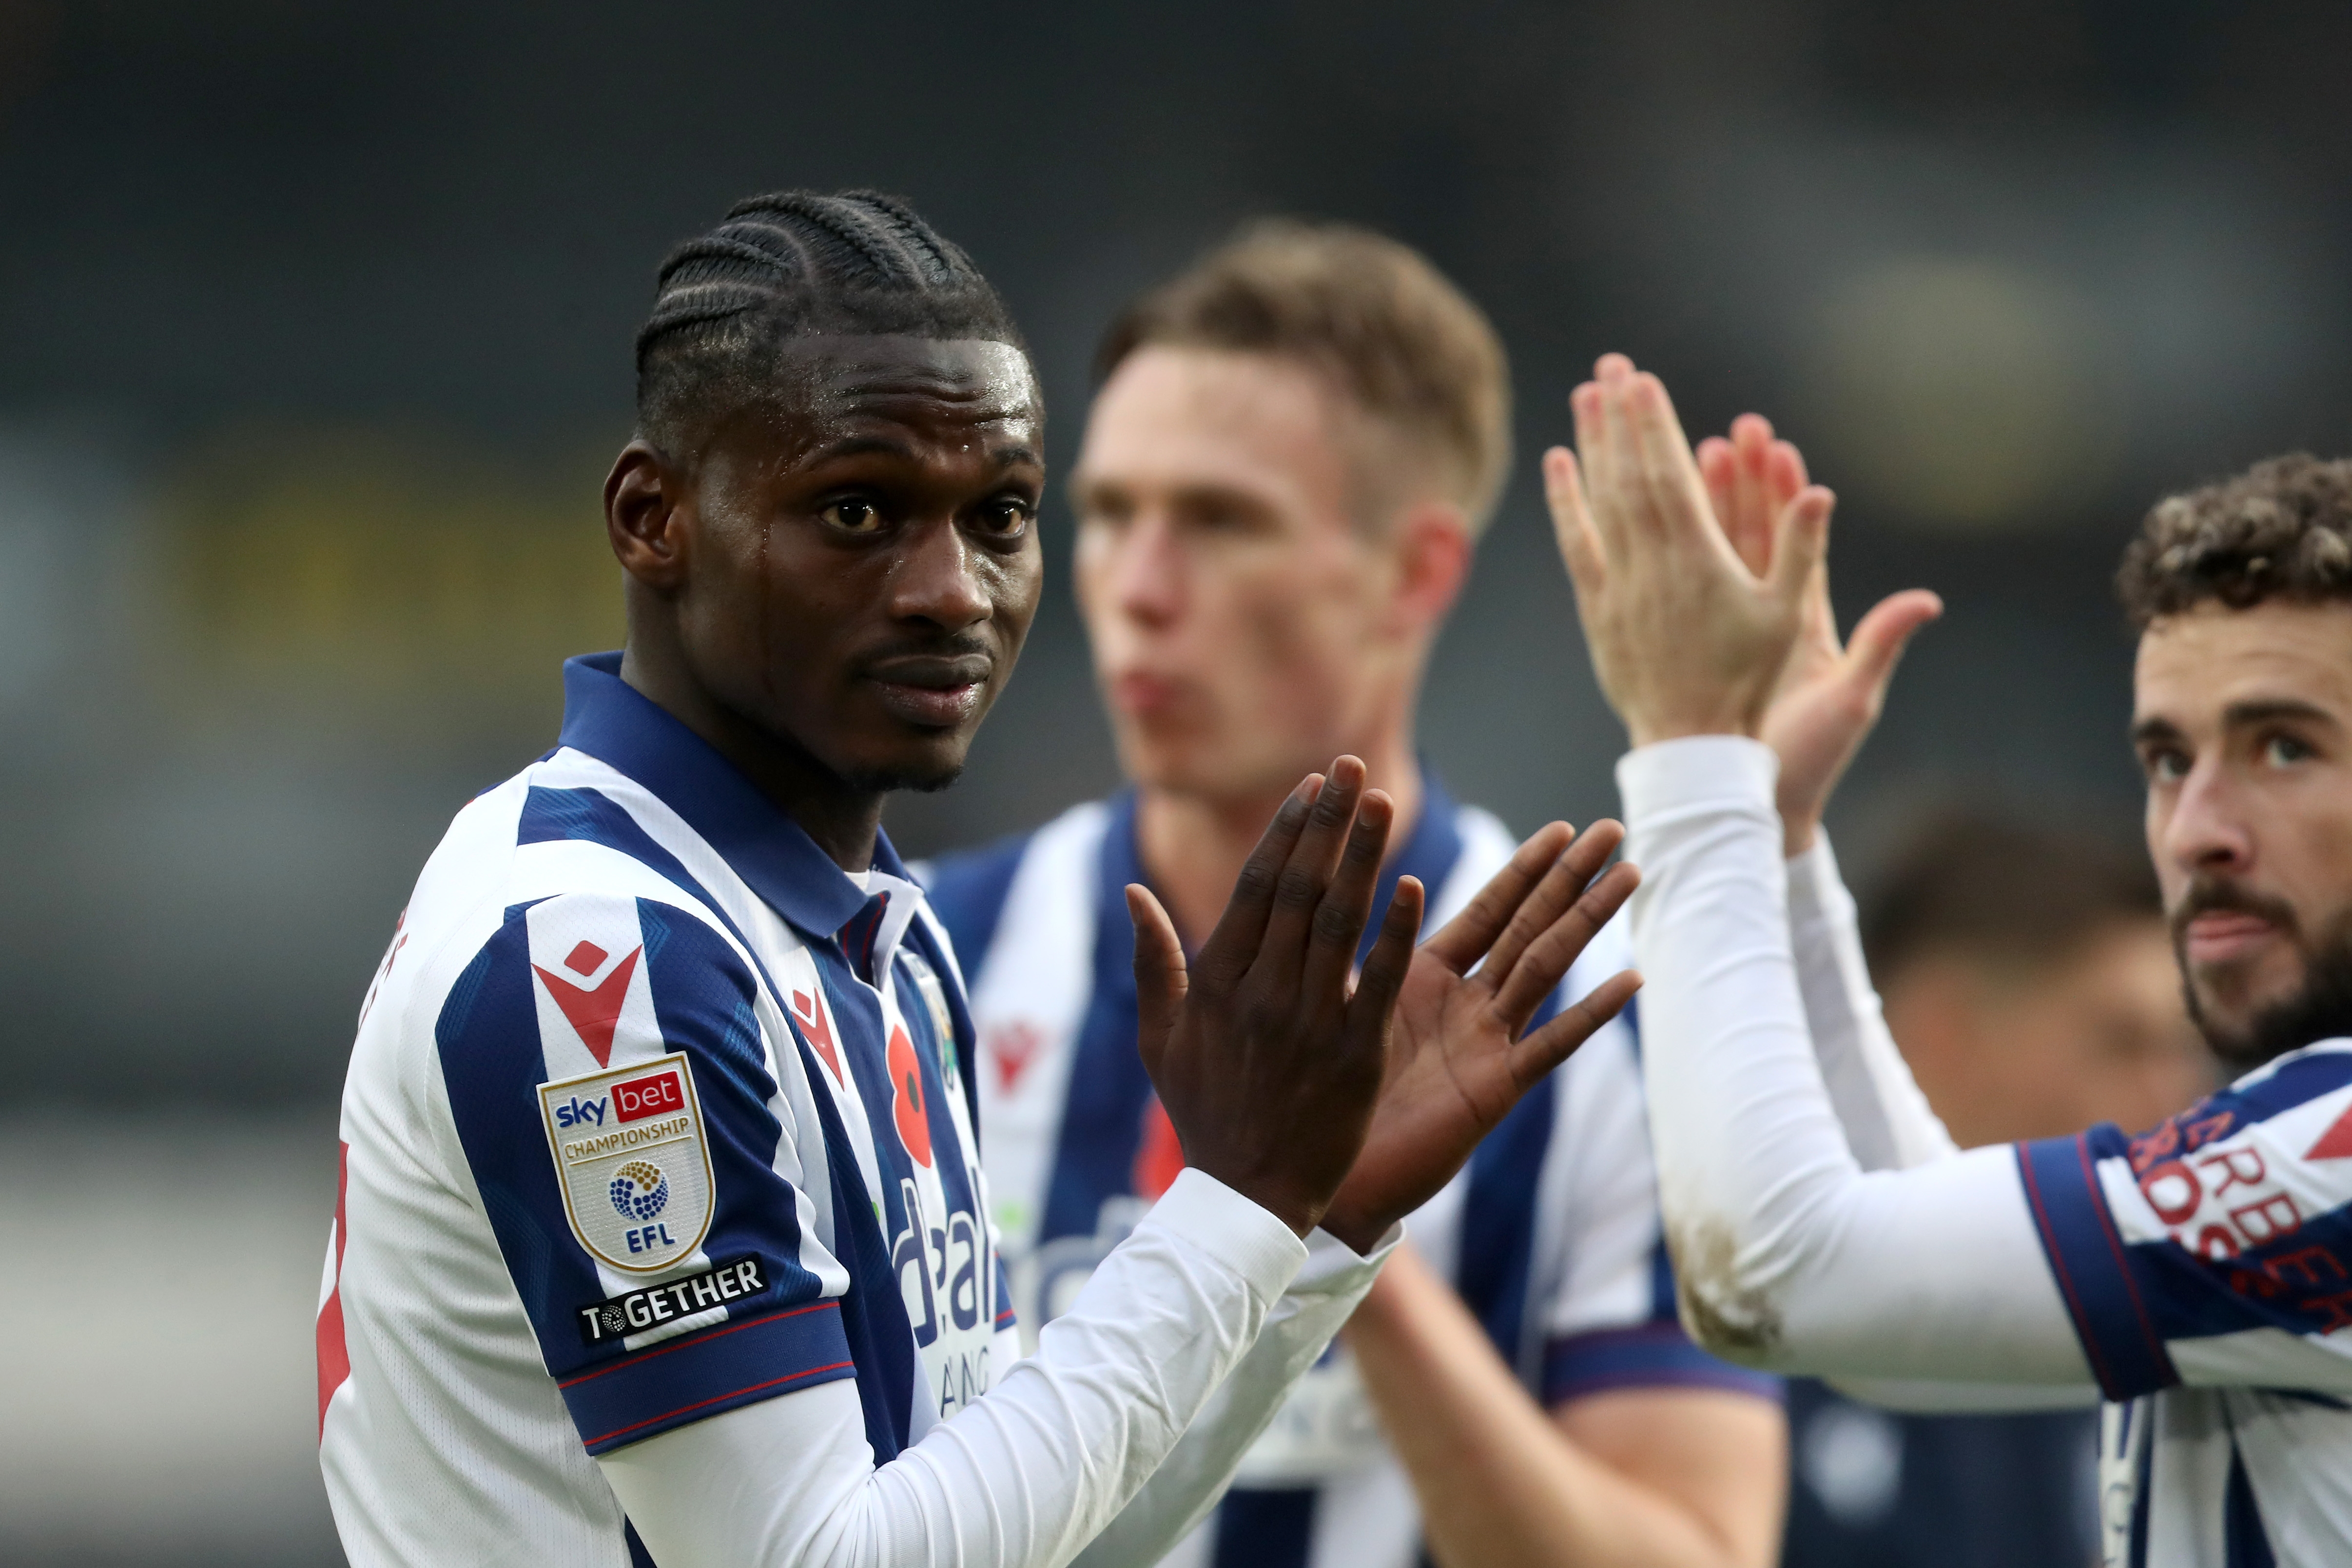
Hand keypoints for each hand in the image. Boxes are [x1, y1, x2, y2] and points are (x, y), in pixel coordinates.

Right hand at [1128, 757, 1423, 1237]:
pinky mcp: (1352, 1058)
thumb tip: (1133, 894)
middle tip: (1353, 766)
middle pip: (1298, 891)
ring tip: (1380, 801)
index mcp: (1216, 984)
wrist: (1245, 1199)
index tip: (1313, 785)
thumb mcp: (1159, 1040)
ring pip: (1337, 923)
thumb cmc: (1204, 1114)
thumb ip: (1153, 963)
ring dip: (1360, 857)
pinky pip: (1375, 984)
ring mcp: (1308, 1024)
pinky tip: (1411, 885)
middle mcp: (1260, 994)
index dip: (1287, 831)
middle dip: (1327, 823)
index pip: (1256, 888)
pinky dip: (1391, 933)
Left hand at [1320, 820, 1641, 1252]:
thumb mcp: (1338, 1008)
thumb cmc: (1321, 1095)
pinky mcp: (1494, 1089)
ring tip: (1631, 875)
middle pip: (1529, 926)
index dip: (1524, 869)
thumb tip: (1327, 887)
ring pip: (1546, 968)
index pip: (1488, 909)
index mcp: (1427, 978)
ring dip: (1587, 922)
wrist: (1325, 1174)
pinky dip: (1588, 1013)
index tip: (1560, 828)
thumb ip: (1351, 956)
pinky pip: (1549, 1045)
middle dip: (1569, 878)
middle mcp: (1467, 1005)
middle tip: (1612, 830)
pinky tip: (1629, 979)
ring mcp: (1488, 1044)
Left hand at [1545, 354, 1826, 747]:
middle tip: (1611, 366)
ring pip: (1600, 502)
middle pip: (1630, 477)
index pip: (1669, 478)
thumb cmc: (1749, 680)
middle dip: (1621, 418)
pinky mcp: (1598, 607)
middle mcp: (1651, 567)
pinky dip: (1566, 501)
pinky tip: (1558, 462)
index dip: (1654, 426)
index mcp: (1698, 562)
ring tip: (1585, 395)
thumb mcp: (1787, 616)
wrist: (1691, 740)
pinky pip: (1578, 544)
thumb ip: (1801, 550)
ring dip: (1591, 445)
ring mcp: (1619, 586)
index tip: (1643, 381)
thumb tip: (1820, 490)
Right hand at [1696, 413, 1941, 854]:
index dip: (1786, 493)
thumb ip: (1880, 645)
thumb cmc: (1810, 760)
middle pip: (1754, 532)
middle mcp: (1769, 615)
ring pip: (1714, 554)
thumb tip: (1926, 600)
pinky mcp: (1702, 646)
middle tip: (1730, 428)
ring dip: (1702, 504)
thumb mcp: (1851, 700)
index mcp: (1806, 620)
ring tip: (1687, 449)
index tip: (1774, 446)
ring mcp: (1732, 628)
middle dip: (1740, 478)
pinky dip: (1669, 551)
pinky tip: (1649, 515)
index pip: (1797, 542)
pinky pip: (1684, 588)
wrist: (1762, 804)